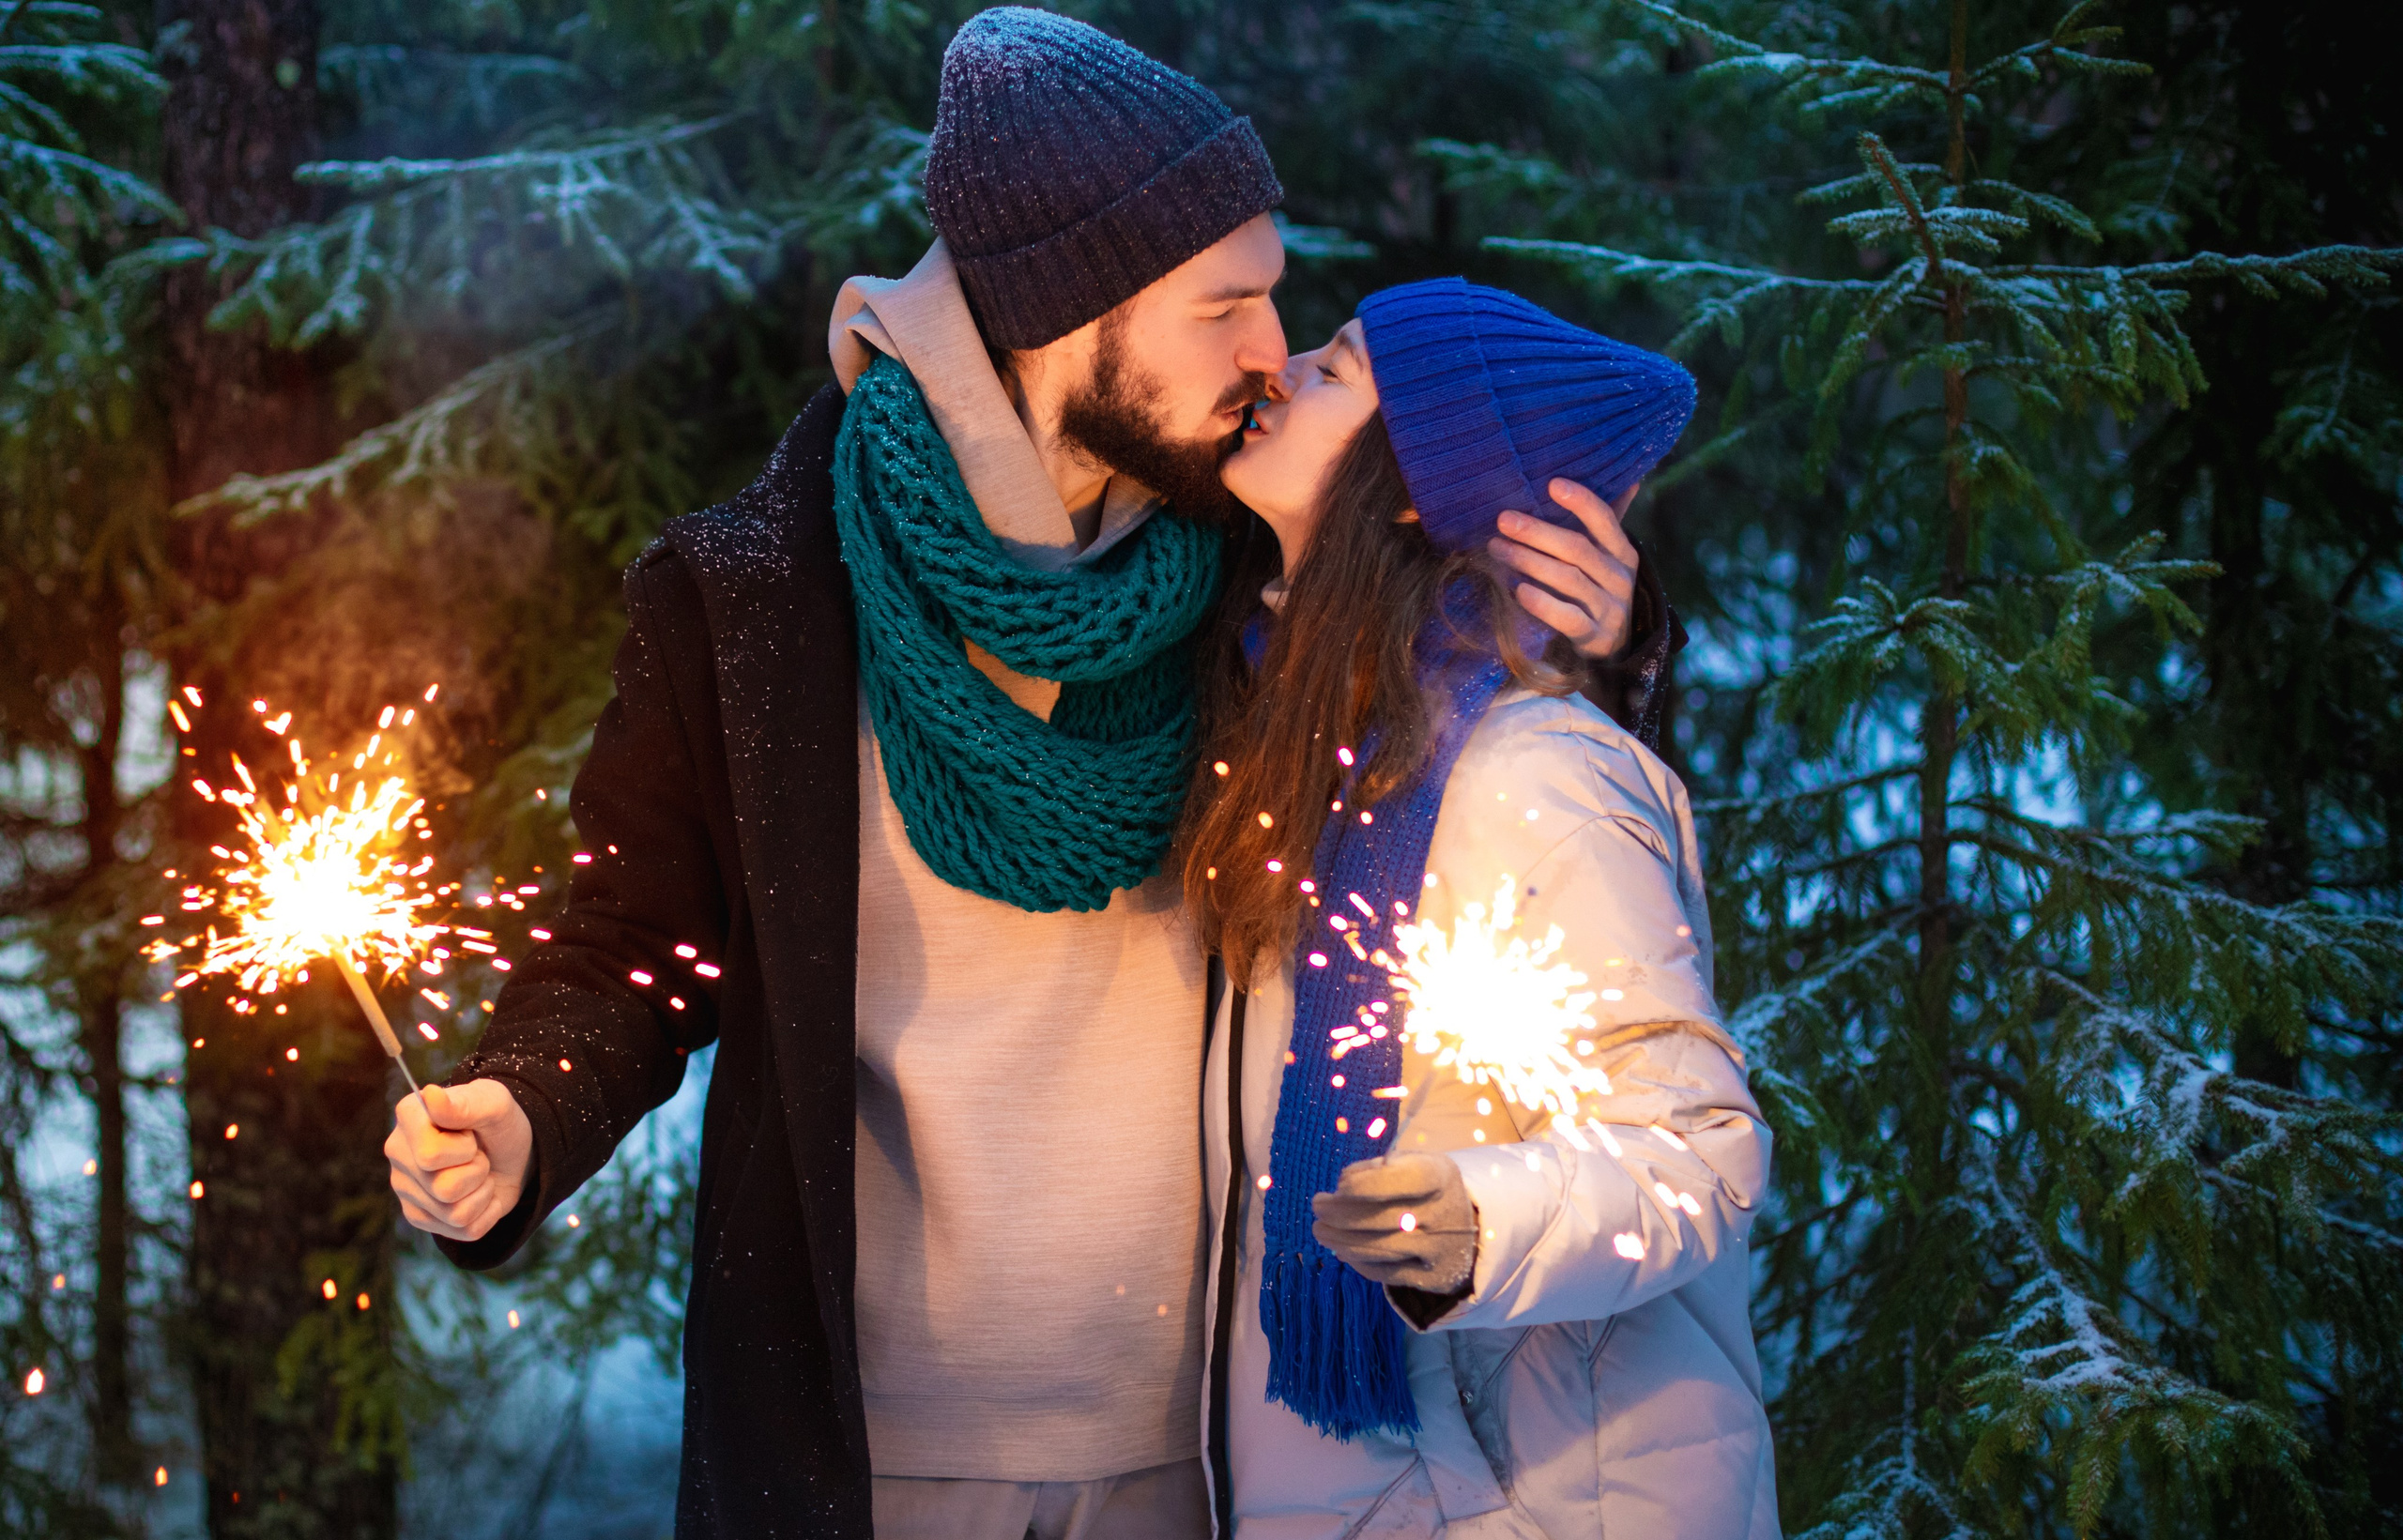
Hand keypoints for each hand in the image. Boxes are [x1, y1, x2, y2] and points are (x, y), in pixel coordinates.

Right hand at [386, 1079, 532, 1242]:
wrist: (512, 1151)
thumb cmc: (498, 1123)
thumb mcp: (495, 1105)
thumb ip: (465, 1103)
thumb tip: (430, 1095)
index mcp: (409, 1117)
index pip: (429, 1156)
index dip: (464, 1150)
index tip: (471, 1134)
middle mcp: (398, 1153)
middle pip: (445, 1189)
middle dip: (477, 1171)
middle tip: (478, 1154)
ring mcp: (406, 1188)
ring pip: (454, 1213)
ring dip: (482, 1193)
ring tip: (479, 1172)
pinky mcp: (420, 1217)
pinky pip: (463, 1231)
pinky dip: (485, 1213)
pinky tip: (478, 1193)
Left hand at [1311, 1152, 1478, 1294]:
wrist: (1469, 1230)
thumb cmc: (1426, 1189)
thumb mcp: (1412, 1164)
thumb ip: (1378, 1168)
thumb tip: (1342, 1187)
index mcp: (1439, 1176)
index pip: (1397, 1180)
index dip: (1361, 1185)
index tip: (1338, 1186)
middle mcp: (1443, 1214)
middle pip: (1380, 1218)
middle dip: (1338, 1214)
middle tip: (1317, 1208)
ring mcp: (1439, 1250)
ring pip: (1378, 1249)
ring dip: (1340, 1241)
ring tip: (1321, 1231)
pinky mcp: (1432, 1279)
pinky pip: (1385, 1273)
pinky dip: (1358, 1262)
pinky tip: (1343, 1250)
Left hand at [1487, 477, 1642, 659]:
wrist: (1613, 649)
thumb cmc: (1599, 591)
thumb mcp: (1608, 558)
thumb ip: (1607, 522)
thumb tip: (1630, 479)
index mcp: (1623, 553)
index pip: (1605, 520)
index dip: (1581, 501)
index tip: (1551, 484)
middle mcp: (1619, 579)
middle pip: (1578, 549)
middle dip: (1537, 532)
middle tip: (1503, 520)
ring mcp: (1608, 609)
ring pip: (1568, 580)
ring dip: (1529, 562)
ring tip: (1497, 548)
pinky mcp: (1593, 637)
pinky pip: (1568, 618)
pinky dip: (1542, 604)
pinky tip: (1518, 590)